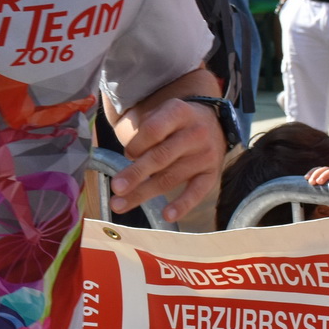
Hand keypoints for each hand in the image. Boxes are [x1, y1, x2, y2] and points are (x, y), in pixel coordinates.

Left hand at [111, 97, 226, 221]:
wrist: (213, 123)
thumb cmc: (174, 122)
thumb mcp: (160, 114)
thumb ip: (143, 131)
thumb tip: (129, 159)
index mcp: (178, 113)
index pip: (154, 130)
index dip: (137, 144)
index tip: (127, 154)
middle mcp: (195, 133)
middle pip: (161, 156)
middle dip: (136, 174)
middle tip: (116, 188)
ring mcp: (205, 155)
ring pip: (171, 177)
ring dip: (144, 193)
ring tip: (120, 205)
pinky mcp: (212, 174)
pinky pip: (198, 192)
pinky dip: (183, 205)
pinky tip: (167, 215)